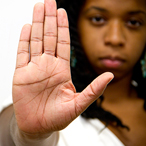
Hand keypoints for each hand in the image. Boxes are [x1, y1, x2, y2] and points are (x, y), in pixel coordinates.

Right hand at [12, 0, 112, 135]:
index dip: (62, 28)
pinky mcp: (21, 74)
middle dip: (49, 19)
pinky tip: (27, 27)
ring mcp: (34, 68)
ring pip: (35, 41)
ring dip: (37, 24)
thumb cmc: (57, 118)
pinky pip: (22, 53)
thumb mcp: (78, 104)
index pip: (63, 44)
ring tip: (39, 8)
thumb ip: (94, 90)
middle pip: (49, 37)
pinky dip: (24, 40)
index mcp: (62, 70)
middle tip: (49, 2)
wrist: (39, 126)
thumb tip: (110, 76)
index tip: (62, 13)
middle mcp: (48, 66)